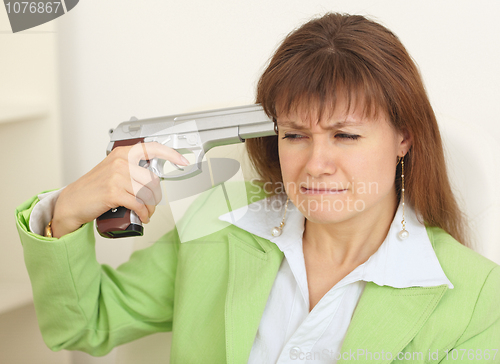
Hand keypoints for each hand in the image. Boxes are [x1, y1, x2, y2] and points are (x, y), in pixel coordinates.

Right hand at [51, 142, 188, 237]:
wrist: (72, 202)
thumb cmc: (94, 188)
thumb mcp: (113, 170)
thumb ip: (132, 168)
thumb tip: (155, 176)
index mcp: (122, 153)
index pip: (152, 148)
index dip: (171, 154)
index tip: (183, 160)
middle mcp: (121, 162)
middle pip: (153, 179)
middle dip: (155, 196)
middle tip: (150, 204)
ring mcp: (117, 176)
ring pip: (148, 193)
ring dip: (151, 207)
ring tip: (146, 212)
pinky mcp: (114, 192)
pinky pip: (139, 204)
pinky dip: (144, 213)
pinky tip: (143, 217)